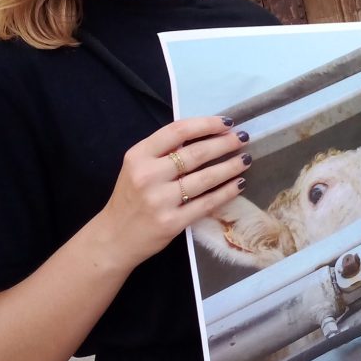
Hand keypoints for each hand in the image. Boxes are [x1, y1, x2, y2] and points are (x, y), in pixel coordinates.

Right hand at [96, 116, 250, 268]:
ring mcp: (160, 200)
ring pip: (205, 178)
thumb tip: (204, 135)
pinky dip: (226, 192)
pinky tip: (239, 184)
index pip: (177, 131)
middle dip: (224, 144)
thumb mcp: (137, 168)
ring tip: (245, 160)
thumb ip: (163, 152)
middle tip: (242, 139)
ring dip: (230, 167)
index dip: (206, 124)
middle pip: (195, 154)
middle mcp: (148, 175)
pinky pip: (206, 203)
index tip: (227, 122)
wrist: (114, 238)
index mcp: (138, 156)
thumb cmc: (131, 198)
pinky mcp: (172, 222)